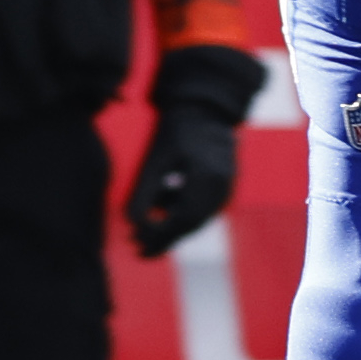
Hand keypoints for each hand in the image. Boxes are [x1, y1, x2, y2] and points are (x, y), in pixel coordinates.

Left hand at [126, 46, 258, 255]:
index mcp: (207, 175)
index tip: (136, 241)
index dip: (159, 235)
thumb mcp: (154, 161)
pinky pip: (204, 208)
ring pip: (198, 219)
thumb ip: (142, 192)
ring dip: (172, 227)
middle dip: (164, 238)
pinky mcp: (226, 186)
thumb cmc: (175, 131)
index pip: (183, 218)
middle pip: (192, 224)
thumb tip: (131, 225)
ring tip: (144, 229)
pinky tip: (162, 207)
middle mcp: (223, 184)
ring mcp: (228, 186)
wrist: (204, 110)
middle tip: (137, 248)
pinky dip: (182, 214)